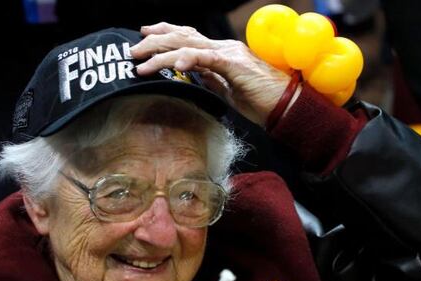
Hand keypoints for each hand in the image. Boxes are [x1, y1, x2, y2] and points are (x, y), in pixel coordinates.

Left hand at [131, 22, 292, 125]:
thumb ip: (210, 80)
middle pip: (182, 37)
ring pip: (188, 45)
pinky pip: (207, 58)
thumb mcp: (228, 91)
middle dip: (154, 41)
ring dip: (160, 53)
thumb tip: (190, 77)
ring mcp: (229, 54)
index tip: (144, 36)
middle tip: (132, 50)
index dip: (165, 34)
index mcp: (221, 53)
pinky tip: (174, 66)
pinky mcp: (236, 65)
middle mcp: (223, 48)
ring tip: (140, 61)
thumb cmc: (262, 103)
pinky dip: (187, 60)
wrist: (288, 108)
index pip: (188, 37)